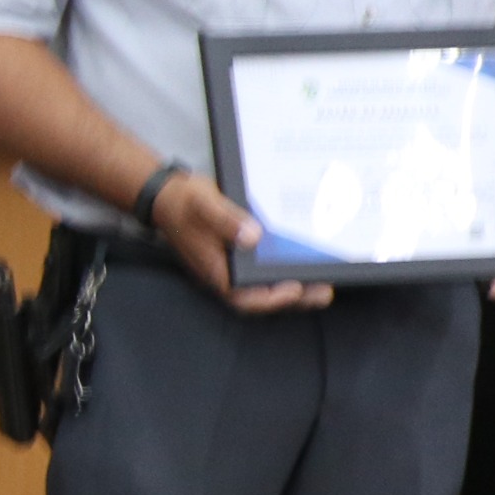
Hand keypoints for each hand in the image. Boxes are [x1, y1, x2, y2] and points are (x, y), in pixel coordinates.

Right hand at [152, 171, 330, 312]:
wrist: (170, 195)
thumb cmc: (184, 203)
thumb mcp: (203, 207)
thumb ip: (226, 221)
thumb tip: (253, 236)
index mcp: (215, 270)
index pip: (244, 298)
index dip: (270, 299)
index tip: (295, 288)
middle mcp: (227, 273)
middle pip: (262, 296)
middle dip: (294, 298)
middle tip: (323, 291)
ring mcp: (235, 265)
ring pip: (267, 285)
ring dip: (296, 287)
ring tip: (323, 283)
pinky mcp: (242, 254)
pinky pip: (265, 269)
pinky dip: (285, 270)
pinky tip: (305, 260)